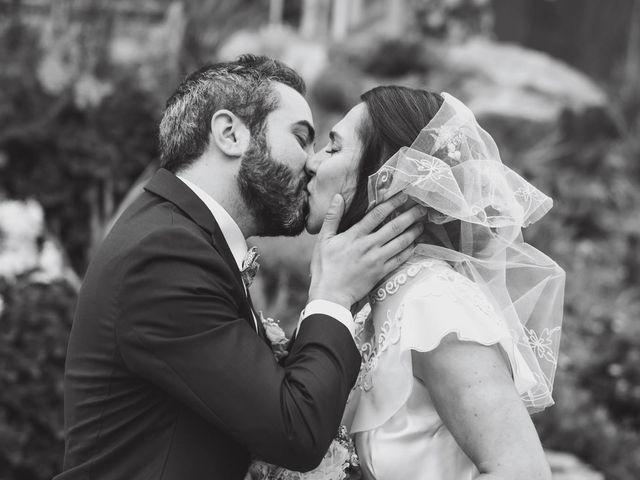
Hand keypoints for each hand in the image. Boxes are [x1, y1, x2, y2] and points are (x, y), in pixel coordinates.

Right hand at [309, 193, 425, 307]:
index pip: (377, 214)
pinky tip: (415, 244)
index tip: (403, 195)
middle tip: (421, 207)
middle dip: (410, 215)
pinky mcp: (381, 272)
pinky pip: (400, 259)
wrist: (330, 294)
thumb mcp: (323, 240)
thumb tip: (339, 197)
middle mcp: (369, 246)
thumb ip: (332, 217)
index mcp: (355, 236)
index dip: (392, 203)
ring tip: (422, 223)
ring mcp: (377, 260)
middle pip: (394, 227)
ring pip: (401, 242)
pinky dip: (409, 250)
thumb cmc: (324, 267)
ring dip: (413, 231)